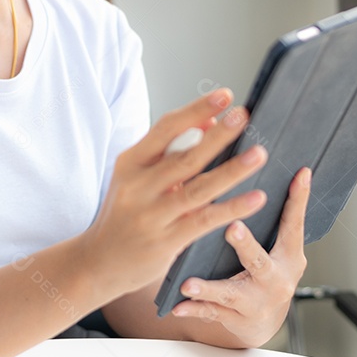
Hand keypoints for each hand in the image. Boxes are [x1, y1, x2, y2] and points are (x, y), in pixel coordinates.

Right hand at [79, 88, 268, 299]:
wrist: (98, 261)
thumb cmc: (124, 213)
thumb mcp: (137, 176)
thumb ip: (168, 151)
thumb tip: (209, 122)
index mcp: (130, 162)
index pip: (165, 127)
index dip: (197, 109)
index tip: (225, 95)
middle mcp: (138, 186)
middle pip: (185, 156)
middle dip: (218, 135)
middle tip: (244, 116)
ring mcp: (152, 215)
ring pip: (198, 188)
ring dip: (232, 170)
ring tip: (258, 154)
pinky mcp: (165, 242)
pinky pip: (205, 220)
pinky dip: (232, 208)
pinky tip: (255, 198)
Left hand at [169, 164, 311, 348]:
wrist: (262, 322)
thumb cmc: (268, 273)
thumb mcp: (280, 246)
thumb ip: (280, 215)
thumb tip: (285, 170)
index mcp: (289, 257)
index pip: (294, 224)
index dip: (298, 199)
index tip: (299, 175)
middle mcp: (275, 280)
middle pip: (260, 261)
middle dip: (246, 245)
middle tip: (233, 228)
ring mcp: (255, 302)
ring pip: (230, 293)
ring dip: (208, 288)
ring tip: (188, 283)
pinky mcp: (235, 319)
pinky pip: (211, 312)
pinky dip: (194, 308)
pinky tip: (177, 305)